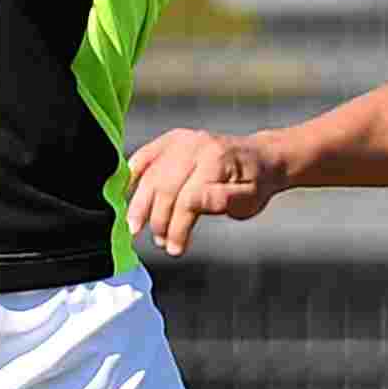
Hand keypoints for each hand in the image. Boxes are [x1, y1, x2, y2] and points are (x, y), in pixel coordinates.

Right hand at [125, 128, 282, 255]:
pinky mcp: (172, 139)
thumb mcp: (249, 200)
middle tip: (161, 242)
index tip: (175, 248)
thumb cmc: (255, 183)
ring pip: (150, 175)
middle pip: (165, 188)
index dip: (178, 228)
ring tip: (136, 227)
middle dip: (159, 220)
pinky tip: (125, 193)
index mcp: (216, 161)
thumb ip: (221, 202)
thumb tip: (193, 205)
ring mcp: (182, 140)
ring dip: (140, 204)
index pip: (187, 199)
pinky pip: (145, 155)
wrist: (262, 158)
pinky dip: (133, 173)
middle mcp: (196, 146)